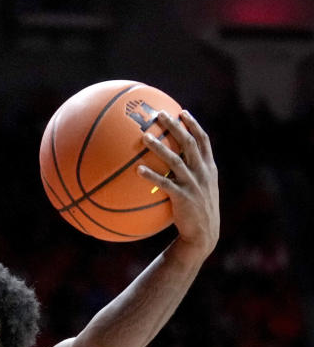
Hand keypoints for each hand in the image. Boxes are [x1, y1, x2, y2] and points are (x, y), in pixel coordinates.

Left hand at [138, 110, 218, 255]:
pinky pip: (165, 183)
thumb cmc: (198, 211)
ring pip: (175, 160)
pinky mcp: (183, 198)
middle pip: (189, 143)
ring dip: (159, 147)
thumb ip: (193, 174)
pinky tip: (138, 170)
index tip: (182, 112)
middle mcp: (203, 172)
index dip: (193, 125)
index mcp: (208, 168)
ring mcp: (194, 184)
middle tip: (160, 114)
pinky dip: (152, 176)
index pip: (203, 140)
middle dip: (175, 127)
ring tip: (145, 137)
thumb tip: (174, 164)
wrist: (204, 234)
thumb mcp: (202, 189)